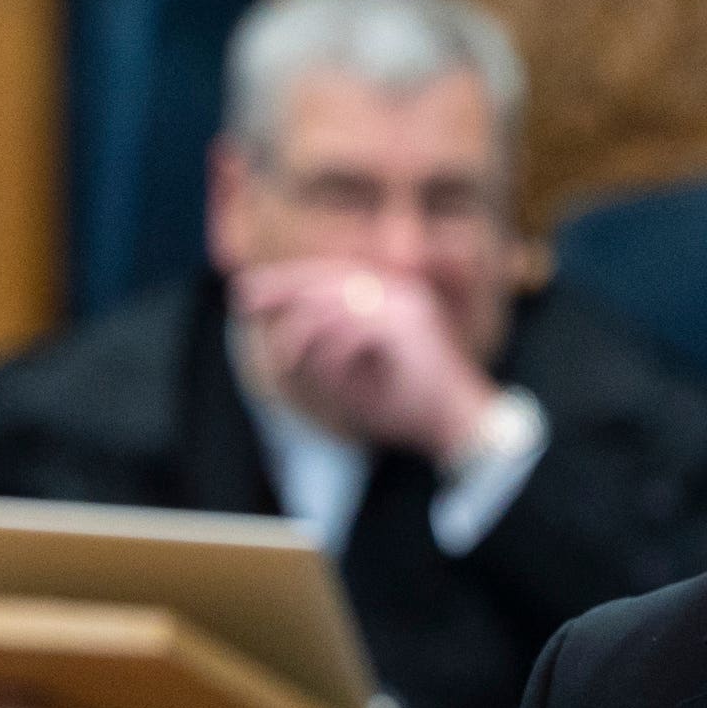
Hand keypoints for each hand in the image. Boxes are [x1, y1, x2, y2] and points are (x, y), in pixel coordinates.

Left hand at [234, 259, 496, 462]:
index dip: (288, 281)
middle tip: (243, 298)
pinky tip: (324, 374)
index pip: (332, 278)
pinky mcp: (410, 323)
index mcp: (391, 300)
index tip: (248, 293)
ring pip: (335, 303)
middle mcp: (400, 293)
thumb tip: (283, 342)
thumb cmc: (412, 409)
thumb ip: (324, 357)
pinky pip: (353, 329)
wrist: (463, 429)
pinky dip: (333, 353)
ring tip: (286, 362)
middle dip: (282, 288)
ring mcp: (407, 304)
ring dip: (304, 333)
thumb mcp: (354, 381)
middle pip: (328, 278)